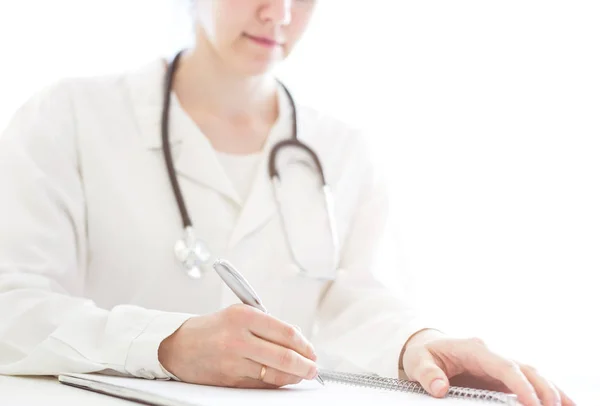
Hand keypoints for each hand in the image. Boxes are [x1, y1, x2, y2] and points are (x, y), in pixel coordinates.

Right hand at [158, 304, 317, 387]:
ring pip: (275, 374)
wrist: (178, 346)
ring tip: (303, 374)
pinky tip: (284, 379)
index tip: (311, 350)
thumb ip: (267, 324)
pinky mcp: (230, 380)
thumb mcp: (239, 314)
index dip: (304, 344)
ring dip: (294, 376)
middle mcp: (238, 339)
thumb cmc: (212, 328)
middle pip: (284, 356)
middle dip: (305, 364)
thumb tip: (297, 339)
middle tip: (314, 367)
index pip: (286, 332)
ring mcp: (234, 361)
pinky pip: (261, 384)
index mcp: (243, 317)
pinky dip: (277, 383)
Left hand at [401, 331, 575, 405]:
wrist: (428, 346)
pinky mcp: (502, 376)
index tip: (531, 402)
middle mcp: (491, 354)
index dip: (519, 384)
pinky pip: (529, 382)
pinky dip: (546, 391)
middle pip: (525, 369)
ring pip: (533, 374)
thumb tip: (439, 387)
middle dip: (543, 389)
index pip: (502, 365)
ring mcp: (499, 365)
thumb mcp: (417, 361)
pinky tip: (563, 403)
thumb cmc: (424, 353)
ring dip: (552, 390)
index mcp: (473, 349)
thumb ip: (426, 373)